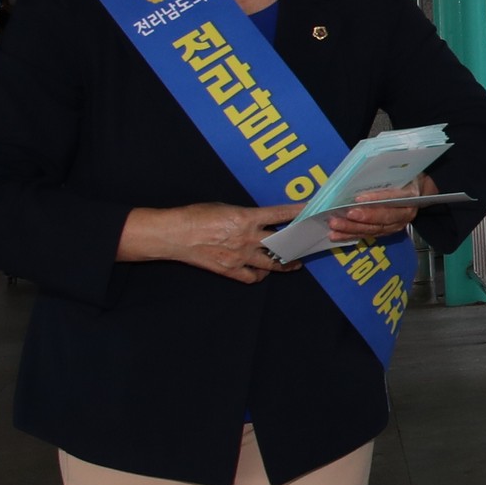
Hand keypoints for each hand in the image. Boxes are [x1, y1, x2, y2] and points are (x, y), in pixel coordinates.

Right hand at [121, 201, 302, 282]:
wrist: (174, 234)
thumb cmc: (196, 216)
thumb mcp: (225, 207)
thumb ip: (245, 215)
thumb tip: (259, 220)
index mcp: (247, 218)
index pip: (281, 214)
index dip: (299, 212)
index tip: (312, 211)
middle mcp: (248, 238)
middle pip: (283, 243)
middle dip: (298, 243)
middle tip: (308, 243)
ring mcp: (240, 256)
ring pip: (273, 264)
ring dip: (286, 263)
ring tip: (294, 263)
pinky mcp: (230, 270)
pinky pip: (253, 277)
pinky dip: (260, 275)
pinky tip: (263, 272)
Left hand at [326, 175, 434, 241]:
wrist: (415, 192)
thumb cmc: (403, 179)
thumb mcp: (397, 173)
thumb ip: (382, 176)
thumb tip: (357, 176)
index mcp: (410, 197)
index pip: (393, 198)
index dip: (377, 199)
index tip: (358, 199)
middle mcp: (404, 214)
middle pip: (383, 218)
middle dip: (363, 218)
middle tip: (345, 215)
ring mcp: (395, 225)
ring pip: (373, 229)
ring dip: (352, 228)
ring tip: (335, 225)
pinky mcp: (385, 231)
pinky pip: (367, 235)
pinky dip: (350, 235)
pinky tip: (336, 235)